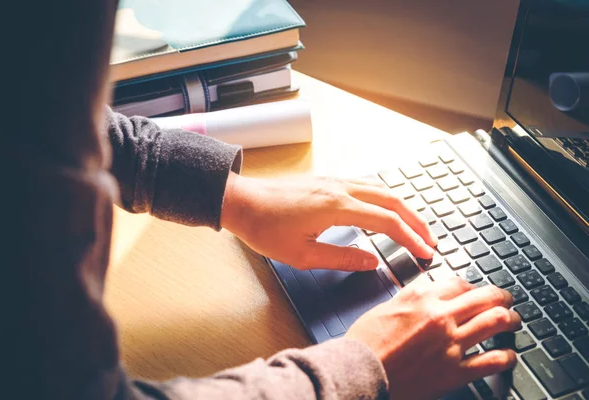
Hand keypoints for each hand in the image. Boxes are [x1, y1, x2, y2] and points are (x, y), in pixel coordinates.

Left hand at [221, 173, 437, 270]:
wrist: (240, 201)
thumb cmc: (264, 228)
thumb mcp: (302, 254)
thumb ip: (341, 258)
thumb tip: (371, 261)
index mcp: (337, 207)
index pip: (387, 221)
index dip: (410, 238)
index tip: (425, 252)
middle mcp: (340, 188)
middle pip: (392, 199)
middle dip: (416, 219)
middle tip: (431, 239)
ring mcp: (334, 181)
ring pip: (380, 188)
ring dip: (402, 206)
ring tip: (415, 225)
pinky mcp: (326, 181)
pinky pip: (366, 184)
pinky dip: (384, 197)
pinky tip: (385, 208)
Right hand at [346, 277, 520, 399]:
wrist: (361, 372)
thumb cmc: (366, 342)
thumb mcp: (386, 307)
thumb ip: (411, 297)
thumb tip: (427, 292)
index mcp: (422, 298)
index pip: (460, 283)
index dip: (472, 286)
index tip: (475, 292)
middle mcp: (441, 316)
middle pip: (486, 297)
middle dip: (502, 297)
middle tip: (507, 300)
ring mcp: (451, 344)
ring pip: (496, 322)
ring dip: (511, 319)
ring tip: (514, 321)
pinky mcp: (455, 371)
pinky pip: (493, 360)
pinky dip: (506, 356)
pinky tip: (508, 355)